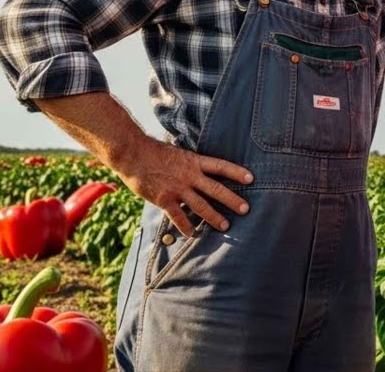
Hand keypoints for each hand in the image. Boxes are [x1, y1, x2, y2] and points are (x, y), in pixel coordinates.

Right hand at [112, 135, 252, 235]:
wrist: (132, 154)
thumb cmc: (155, 152)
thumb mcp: (178, 152)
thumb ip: (191, 163)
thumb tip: (202, 169)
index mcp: (194, 161)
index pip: (220, 166)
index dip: (236, 172)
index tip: (251, 178)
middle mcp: (189, 175)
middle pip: (216, 189)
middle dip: (232, 200)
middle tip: (246, 209)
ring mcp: (177, 188)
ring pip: (201, 205)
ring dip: (214, 217)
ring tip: (225, 226)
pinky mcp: (164, 199)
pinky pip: (178, 216)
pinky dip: (185, 226)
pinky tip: (192, 234)